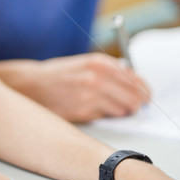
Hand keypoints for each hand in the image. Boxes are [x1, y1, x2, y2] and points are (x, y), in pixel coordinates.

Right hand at [0, 53, 149, 121]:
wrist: (32, 85)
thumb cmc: (60, 74)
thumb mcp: (85, 63)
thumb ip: (109, 71)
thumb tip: (134, 83)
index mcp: (99, 63)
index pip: (135, 80)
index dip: (144, 90)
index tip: (147, 95)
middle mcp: (96, 78)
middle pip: (133, 98)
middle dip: (137, 103)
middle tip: (136, 106)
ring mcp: (90, 96)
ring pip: (122, 110)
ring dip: (121, 111)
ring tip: (111, 106)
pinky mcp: (84, 112)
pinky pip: (106, 117)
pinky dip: (106, 115)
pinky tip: (96, 109)